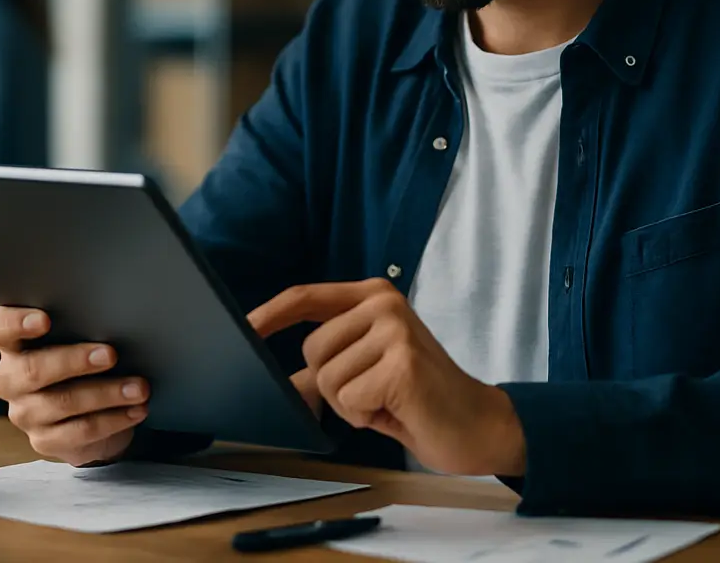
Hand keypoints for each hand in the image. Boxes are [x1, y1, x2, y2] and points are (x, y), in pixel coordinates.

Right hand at [0, 306, 150, 465]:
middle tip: (111, 354)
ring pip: (62, 402)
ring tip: (139, 387)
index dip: (15, 322)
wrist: (91, 415)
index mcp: (12, 345)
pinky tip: (136, 410)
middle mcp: (10, 379)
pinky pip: (80, 430)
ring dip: (106, 393)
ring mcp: (25, 413)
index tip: (45, 320)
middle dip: (74, 360)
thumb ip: (80, 327)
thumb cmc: (83, 363)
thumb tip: (115, 315)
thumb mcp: (78, 340)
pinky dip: (113, 419)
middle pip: (32, 369)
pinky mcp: (45, 441)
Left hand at [249, 279, 525, 476]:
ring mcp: (394, 329)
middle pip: (312, 350)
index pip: (305, 297)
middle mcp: (383, 302)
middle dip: (334, 386)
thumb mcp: (364, 371)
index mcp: (373, 295)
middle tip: (375, 392)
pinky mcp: (401, 364)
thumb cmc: (418, 399)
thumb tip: (275, 375)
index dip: (268, 315)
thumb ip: (325, 365)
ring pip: (327, 378)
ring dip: (351, 404)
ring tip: (387, 400)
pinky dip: (365, 416)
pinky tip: (397, 410)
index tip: (242, 330)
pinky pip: (348, 399)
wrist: (477, 425)